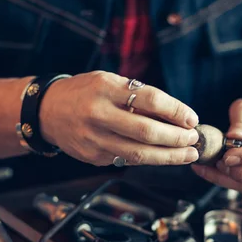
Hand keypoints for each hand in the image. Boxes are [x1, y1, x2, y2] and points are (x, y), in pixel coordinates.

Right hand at [39, 71, 199, 165]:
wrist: (46, 111)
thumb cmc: (84, 92)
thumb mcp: (108, 81)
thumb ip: (137, 94)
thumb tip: (176, 114)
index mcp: (106, 88)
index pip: (150, 99)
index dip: (176, 110)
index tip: (192, 119)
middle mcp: (98, 114)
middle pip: (147, 131)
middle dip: (177, 138)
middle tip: (194, 140)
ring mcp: (94, 139)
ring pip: (139, 154)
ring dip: (170, 156)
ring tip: (188, 154)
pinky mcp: (93, 157)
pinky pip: (127, 160)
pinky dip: (150, 159)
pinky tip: (165, 157)